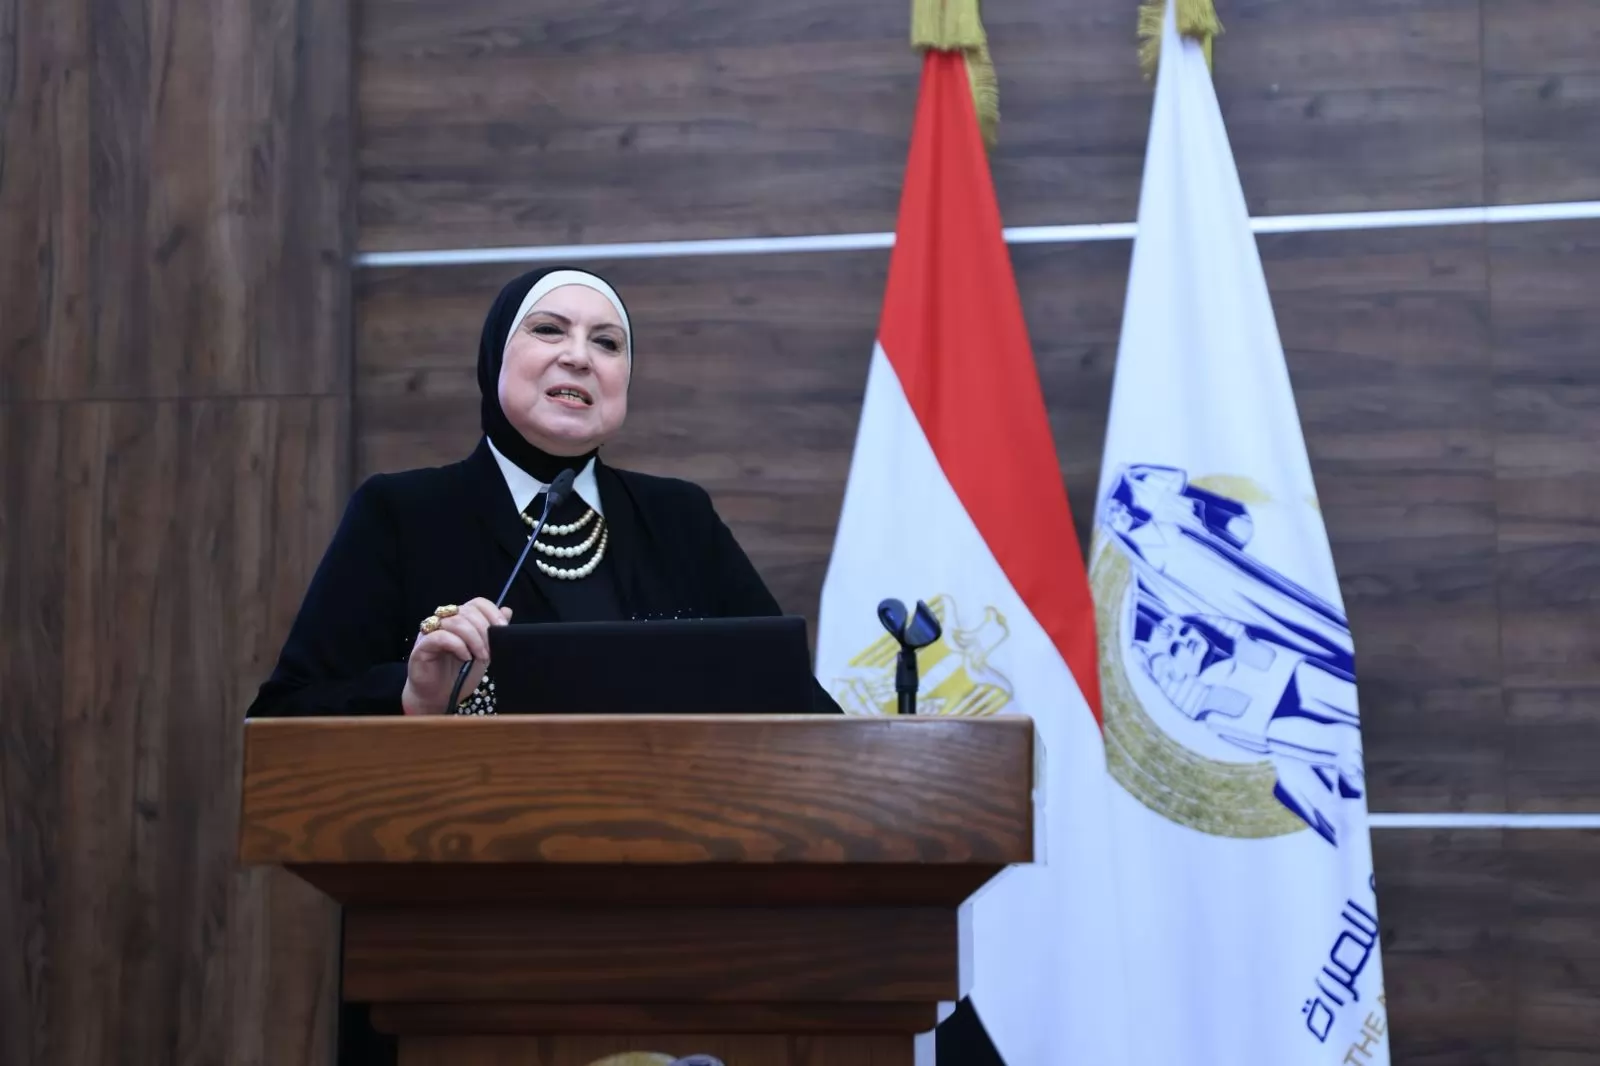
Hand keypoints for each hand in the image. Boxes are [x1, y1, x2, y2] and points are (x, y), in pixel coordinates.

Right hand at [402, 598, 511, 714]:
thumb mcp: (484, 654)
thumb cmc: (460, 676)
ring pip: (454, 622)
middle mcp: (444, 622)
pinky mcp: (422, 647)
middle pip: (467, 611)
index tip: (503, 629)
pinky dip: (457, 645)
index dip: (492, 612)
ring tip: (481, 656)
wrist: (441, 699)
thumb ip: (493, 633)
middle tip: (490, 651)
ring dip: (473, 639)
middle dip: (484, 630)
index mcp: (460, 620)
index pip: (477, 603)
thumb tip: (507, 610)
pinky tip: (465, 658)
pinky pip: (440, 636)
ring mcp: (430, 633)